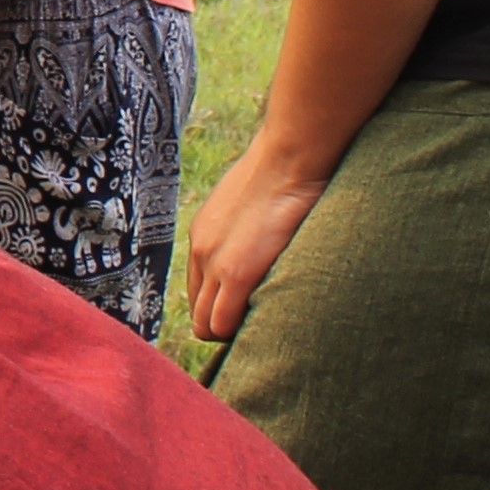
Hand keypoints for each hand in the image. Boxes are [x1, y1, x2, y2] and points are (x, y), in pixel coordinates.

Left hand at [185, 141, 332, 341]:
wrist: (291, 156)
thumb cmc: (287, 170)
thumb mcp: (257, 200)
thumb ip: (252, 226)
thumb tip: (269, 240)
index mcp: (206, 234)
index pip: (201, 289)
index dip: (223, 306)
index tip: (249, 311)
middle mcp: (202, 251)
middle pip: (198, 312)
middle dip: (224, 325)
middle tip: (259, 325)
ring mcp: (216, 263)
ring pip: (208, 324)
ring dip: (233, 331)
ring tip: (266, 327)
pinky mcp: (237, 272)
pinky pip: (225, 324)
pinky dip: (242, 333)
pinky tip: (269, 325)